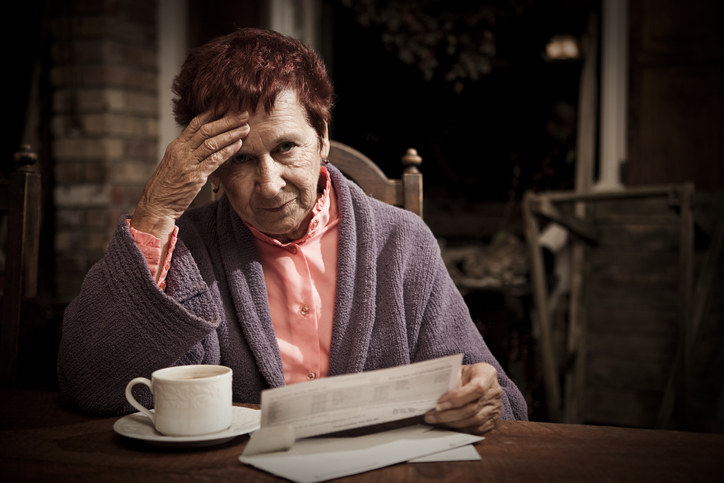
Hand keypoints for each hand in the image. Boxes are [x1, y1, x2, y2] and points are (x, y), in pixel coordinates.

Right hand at [131, 110, 249, 238]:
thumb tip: (203, 141)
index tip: (228, 105)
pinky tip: (238, 145)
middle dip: (227, 120)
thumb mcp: (174, 163)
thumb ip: (188, 151)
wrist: (157, 204)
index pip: (196, 123)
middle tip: (243, 113)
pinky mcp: (195, 177)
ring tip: (246, 127)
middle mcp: (181, 151)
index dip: (213, 112)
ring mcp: (188, 163)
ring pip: (212, 143)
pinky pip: (214, 161)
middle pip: (207, 129)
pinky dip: (227, 151)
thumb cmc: (168, 185)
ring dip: (231, 134)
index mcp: (177, 145)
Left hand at [424, 362, 502, 434]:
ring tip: (436, 420)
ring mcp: (495, 407)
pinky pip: (476, 429)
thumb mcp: (458, 371)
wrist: (478, 379)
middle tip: (431, 415)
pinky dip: (460, 428)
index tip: (439, 404)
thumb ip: (450, 382)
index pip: (476, 388)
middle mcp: (494, 391)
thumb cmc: (466, 374)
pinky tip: (447, 424)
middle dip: (448, 414)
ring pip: (474, 421)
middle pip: (472, 408)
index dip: (457, 398)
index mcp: (487, 374)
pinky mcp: (492, 420)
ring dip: (452, 422)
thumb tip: (434, 397)